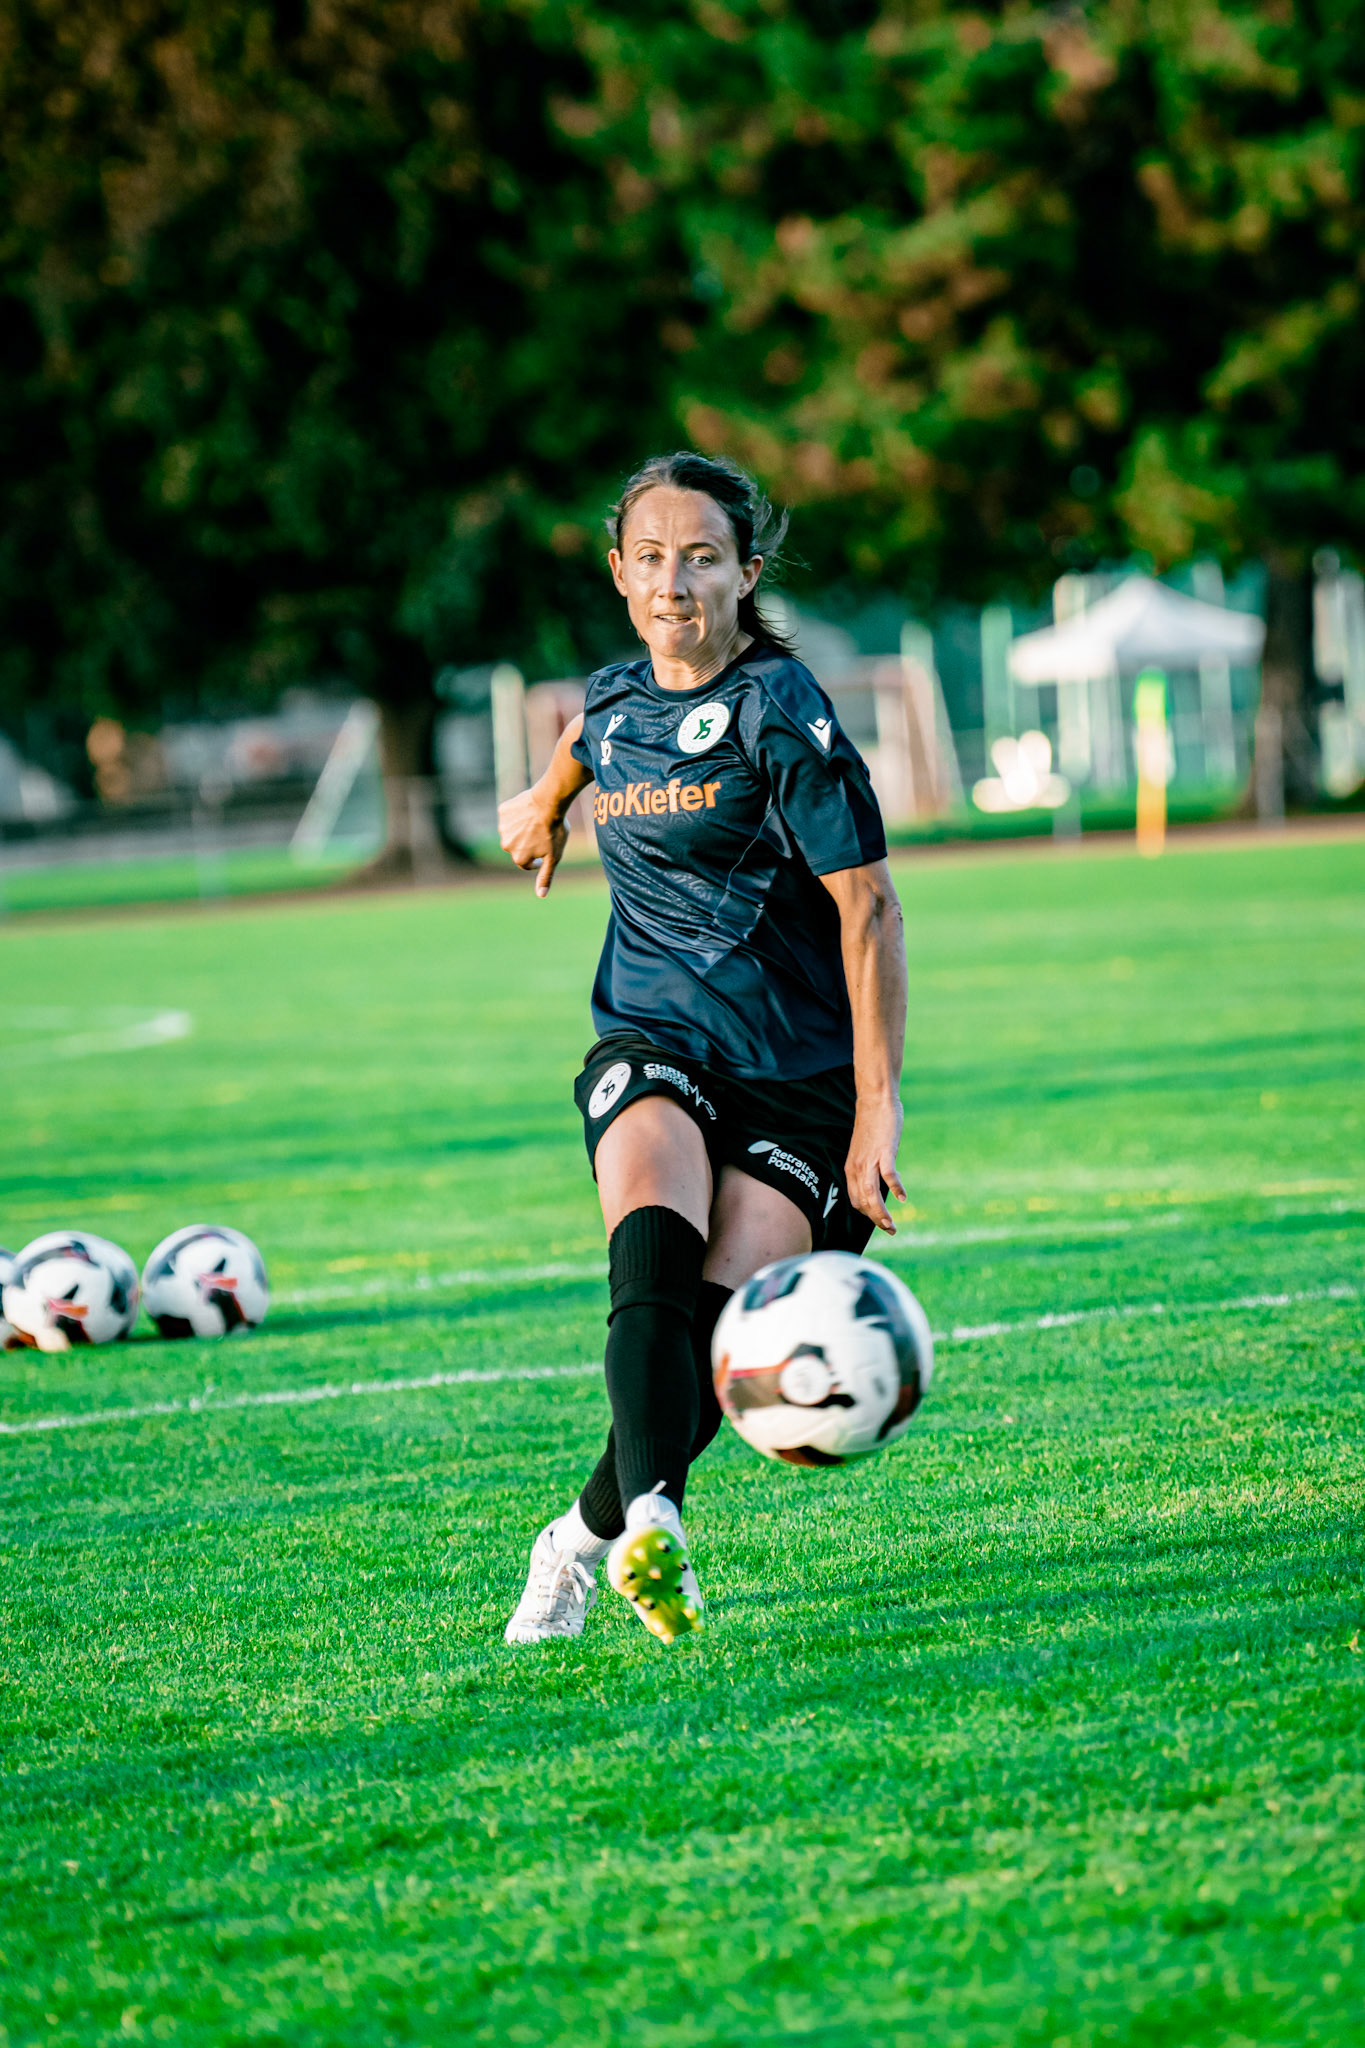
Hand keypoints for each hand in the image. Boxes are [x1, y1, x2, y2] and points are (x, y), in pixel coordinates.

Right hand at [498, 786, 567, 897]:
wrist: (549, 802)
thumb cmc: (554, 831)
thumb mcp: (553, 857)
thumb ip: (546, 876)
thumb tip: (541, 895)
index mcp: (519, 858)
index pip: (527, 863)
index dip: (538, 858)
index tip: (547, 847)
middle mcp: (506, 845)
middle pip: (518, 847)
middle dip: (529, 843)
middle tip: (543, 833)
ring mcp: (503, 827)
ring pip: (513, 831)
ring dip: (523, 828)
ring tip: (536, 822)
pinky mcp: (503, 812)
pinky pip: (510, 816)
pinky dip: (518, 815)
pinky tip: (529, 811)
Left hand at [844, 1095, 905, 1235]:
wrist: (875, 1101)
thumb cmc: (873, 1125)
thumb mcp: (866, 1150)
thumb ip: (871, 1166)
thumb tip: (884, 1180)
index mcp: (851, 1169)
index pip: (856, 1200)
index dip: (867, 1215)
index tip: (880, 1222)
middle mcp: (857, 1167)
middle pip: (863, 1201)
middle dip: (876, 1220)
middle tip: (890, 1231)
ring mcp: (869, 1160)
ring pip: (871, 1194)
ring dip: (881, 1213)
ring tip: (891, 1225)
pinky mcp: (883, 1151)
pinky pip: (888, 1174)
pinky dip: (895, 1187)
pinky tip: (902, 1197)